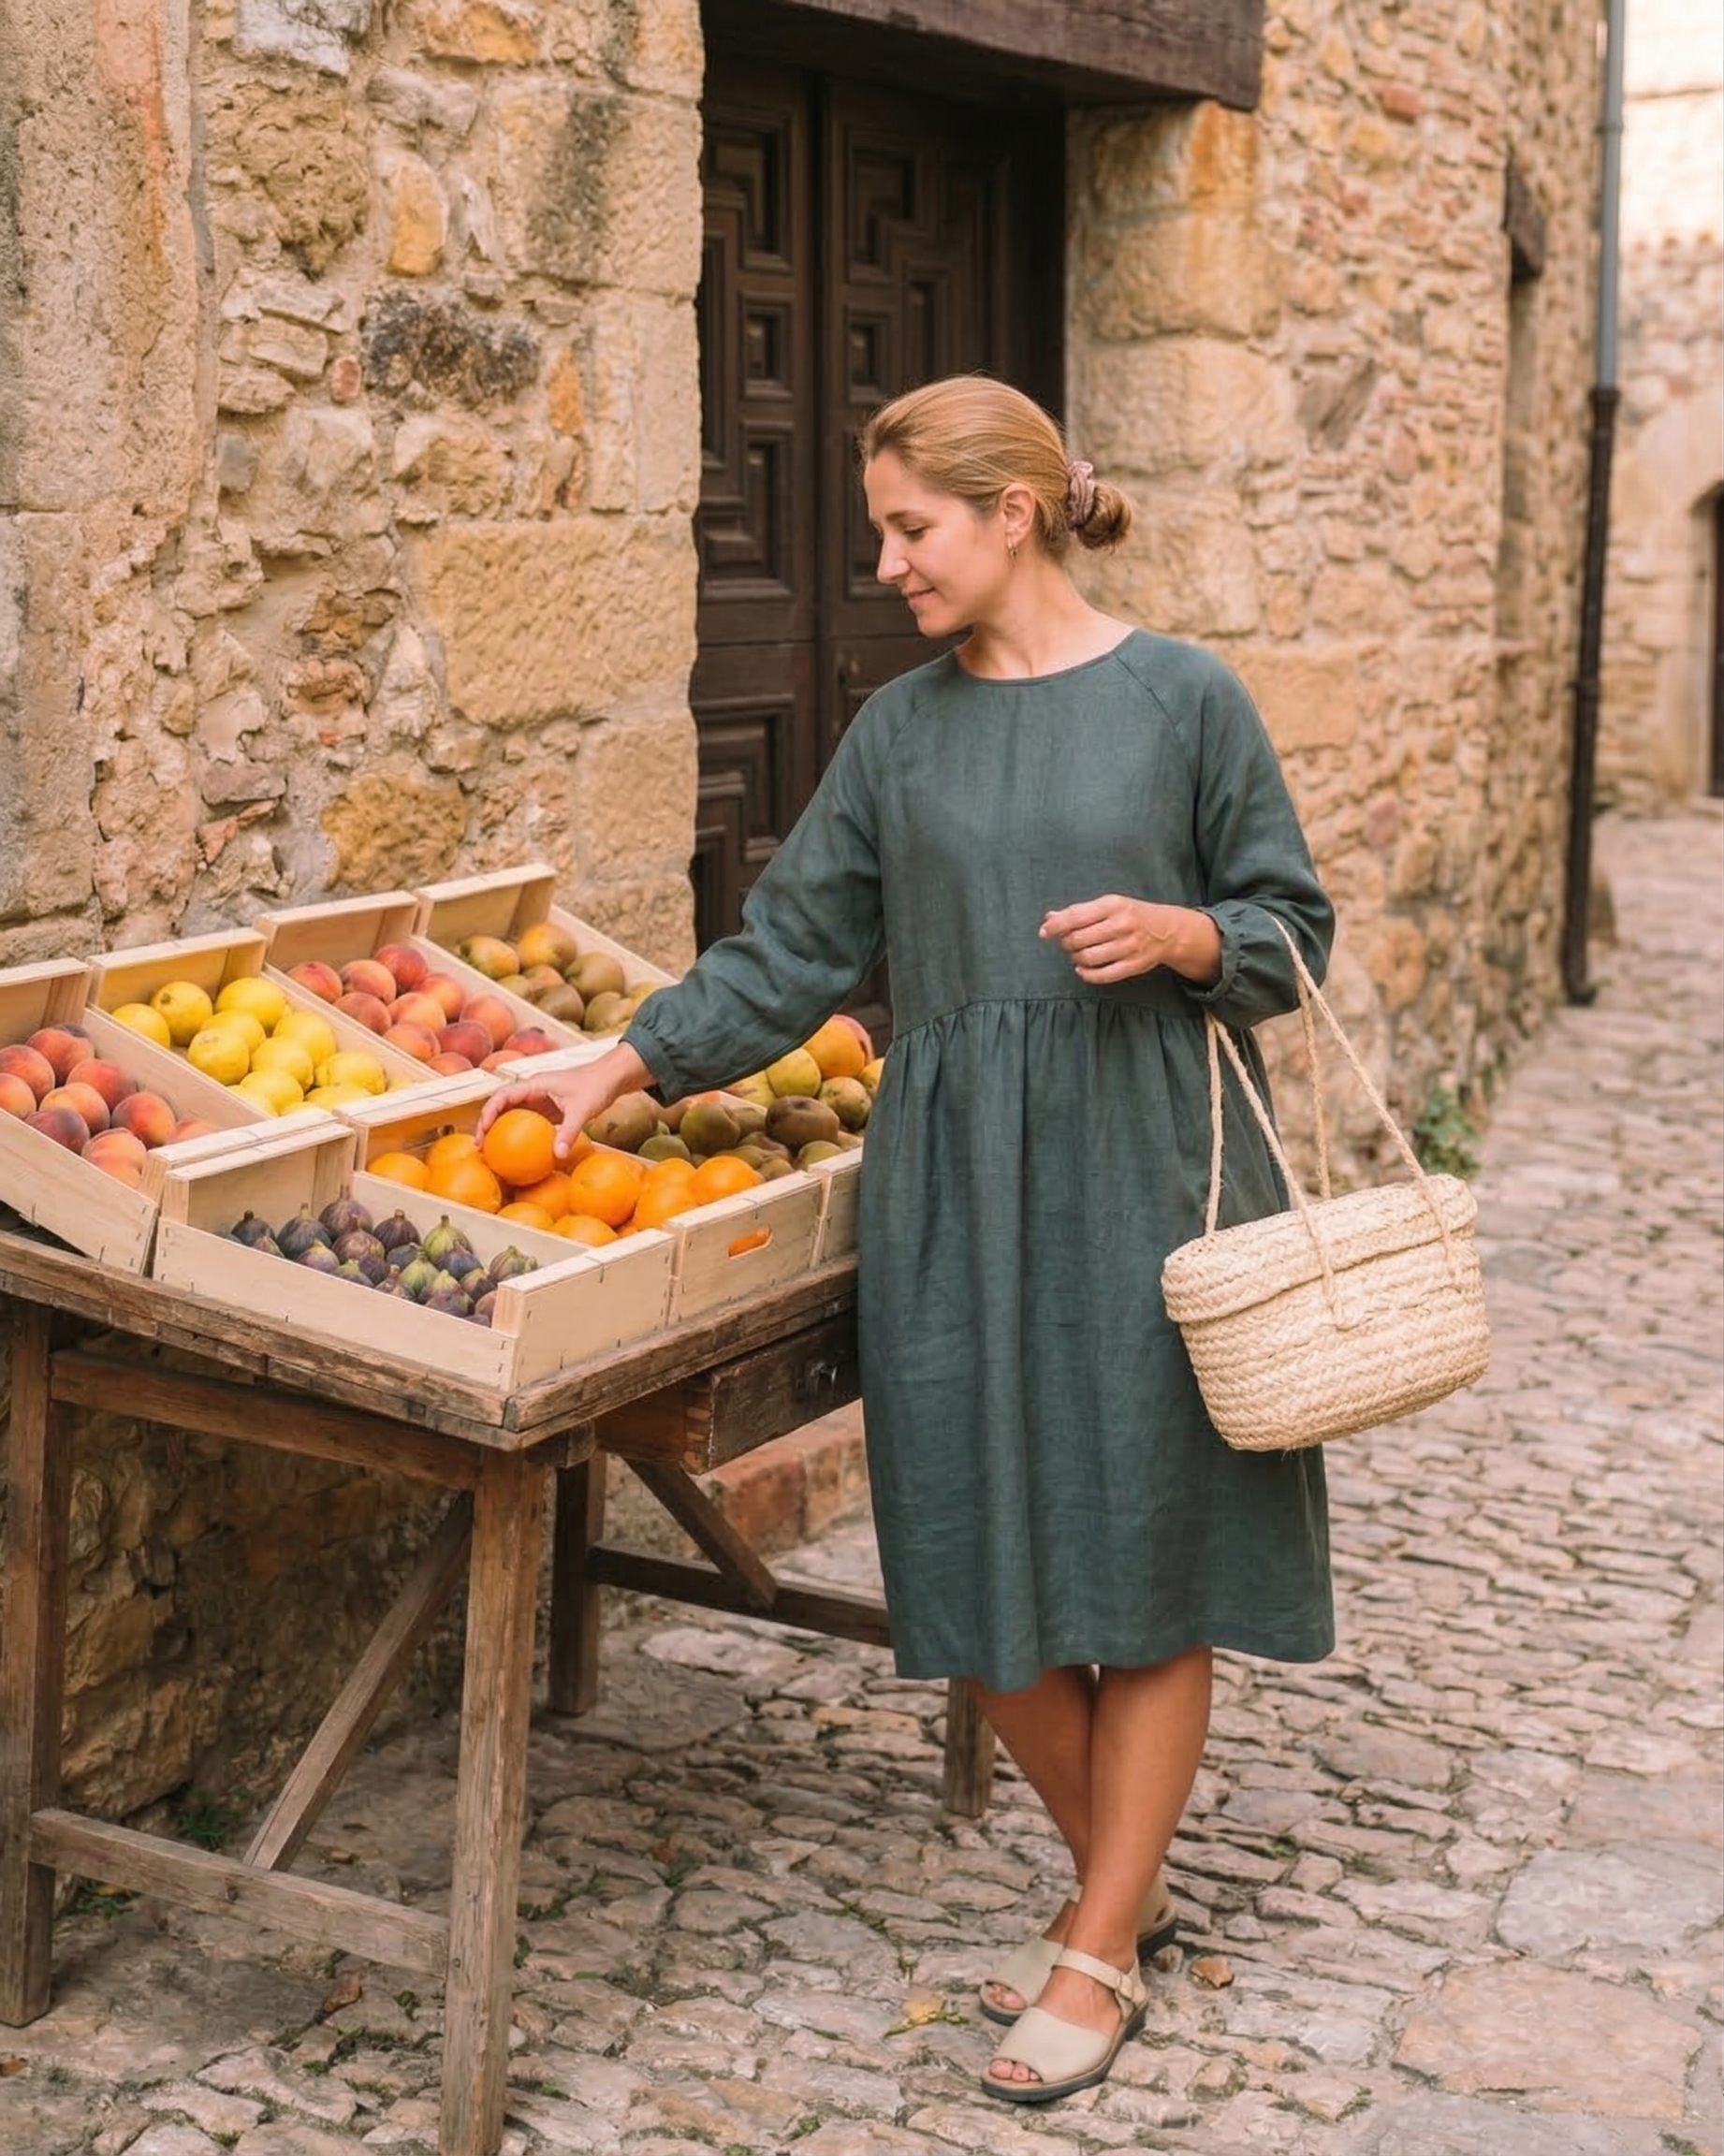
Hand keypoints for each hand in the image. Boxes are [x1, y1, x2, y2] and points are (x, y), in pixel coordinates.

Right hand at [474, 1042, 652, 1161]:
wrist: (612, 1077)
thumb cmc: (597, 1085)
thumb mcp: (582, 1109)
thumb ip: (569, 1131)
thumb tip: (558, 1156)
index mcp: (535, 1084)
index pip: (503, 1095)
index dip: (489, 1112)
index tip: (483, 1131)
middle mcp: (533, 1091)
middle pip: (501, 1105)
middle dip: (487, 1124)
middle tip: (480, 1147)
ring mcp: (540, 1100)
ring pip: (512, 1114)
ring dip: (500, 1130)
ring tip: (492, 1152)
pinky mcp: (548, 1110)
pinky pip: (528, 1123)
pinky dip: (519, 1135)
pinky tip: (518, 1153)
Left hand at [1039, 895, 1221, 985]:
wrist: (1167, 930)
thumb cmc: (1131, 915)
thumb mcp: (1108, 905)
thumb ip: (1079, 911)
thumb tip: (1049, 918)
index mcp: (1113, 905)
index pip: (1075, 916)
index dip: (1055, 926)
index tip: (1044, 932)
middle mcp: (1122, 924)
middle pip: (1078, 939)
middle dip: (1066, 943)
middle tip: (1067, 943)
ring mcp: (1129, 946)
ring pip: (1088, 958)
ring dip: (1076, 958)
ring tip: (1077, 954)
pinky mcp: (1134, 965)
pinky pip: (1102, 975)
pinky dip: (1086, 974)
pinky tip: (1082, 969)